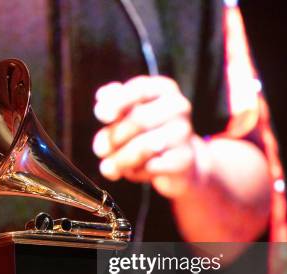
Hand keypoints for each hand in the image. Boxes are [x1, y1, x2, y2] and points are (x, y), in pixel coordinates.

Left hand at [92, 75, 205, 197]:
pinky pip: (152, 166)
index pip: (139, 89)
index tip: (102, 117)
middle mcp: (178, 106)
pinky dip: (137, 172)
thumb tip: (102, 102)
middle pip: (138, 120)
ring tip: (109, 166)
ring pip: (144, 146)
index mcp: (162, 88)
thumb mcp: (127, 114)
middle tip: (101, 150)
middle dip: (113, 138)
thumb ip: (112, 105)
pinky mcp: (185, 158)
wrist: (176, 161)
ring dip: (120, 159)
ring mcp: (184, 132)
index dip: (117, 102)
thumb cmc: (146, 133)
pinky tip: (135, 171)